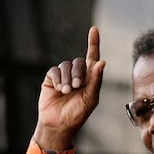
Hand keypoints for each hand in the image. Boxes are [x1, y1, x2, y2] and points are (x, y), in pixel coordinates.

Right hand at [33, 27, 105, 149]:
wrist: (59, 124)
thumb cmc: (77, 114)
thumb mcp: (90, 98)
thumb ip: (96, 80)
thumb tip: (102, 62)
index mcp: (90, 79)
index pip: (93, 57)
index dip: (93, 43)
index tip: (94, 29)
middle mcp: (78, 75)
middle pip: (79, 62)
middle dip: (79, 73)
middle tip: (77, 86)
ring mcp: (64, 76)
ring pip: (66, 65)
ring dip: (67, 78)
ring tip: (66, 91)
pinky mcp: (51, 79)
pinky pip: (54, 71)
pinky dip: (57, 79)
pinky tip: (58, 89)